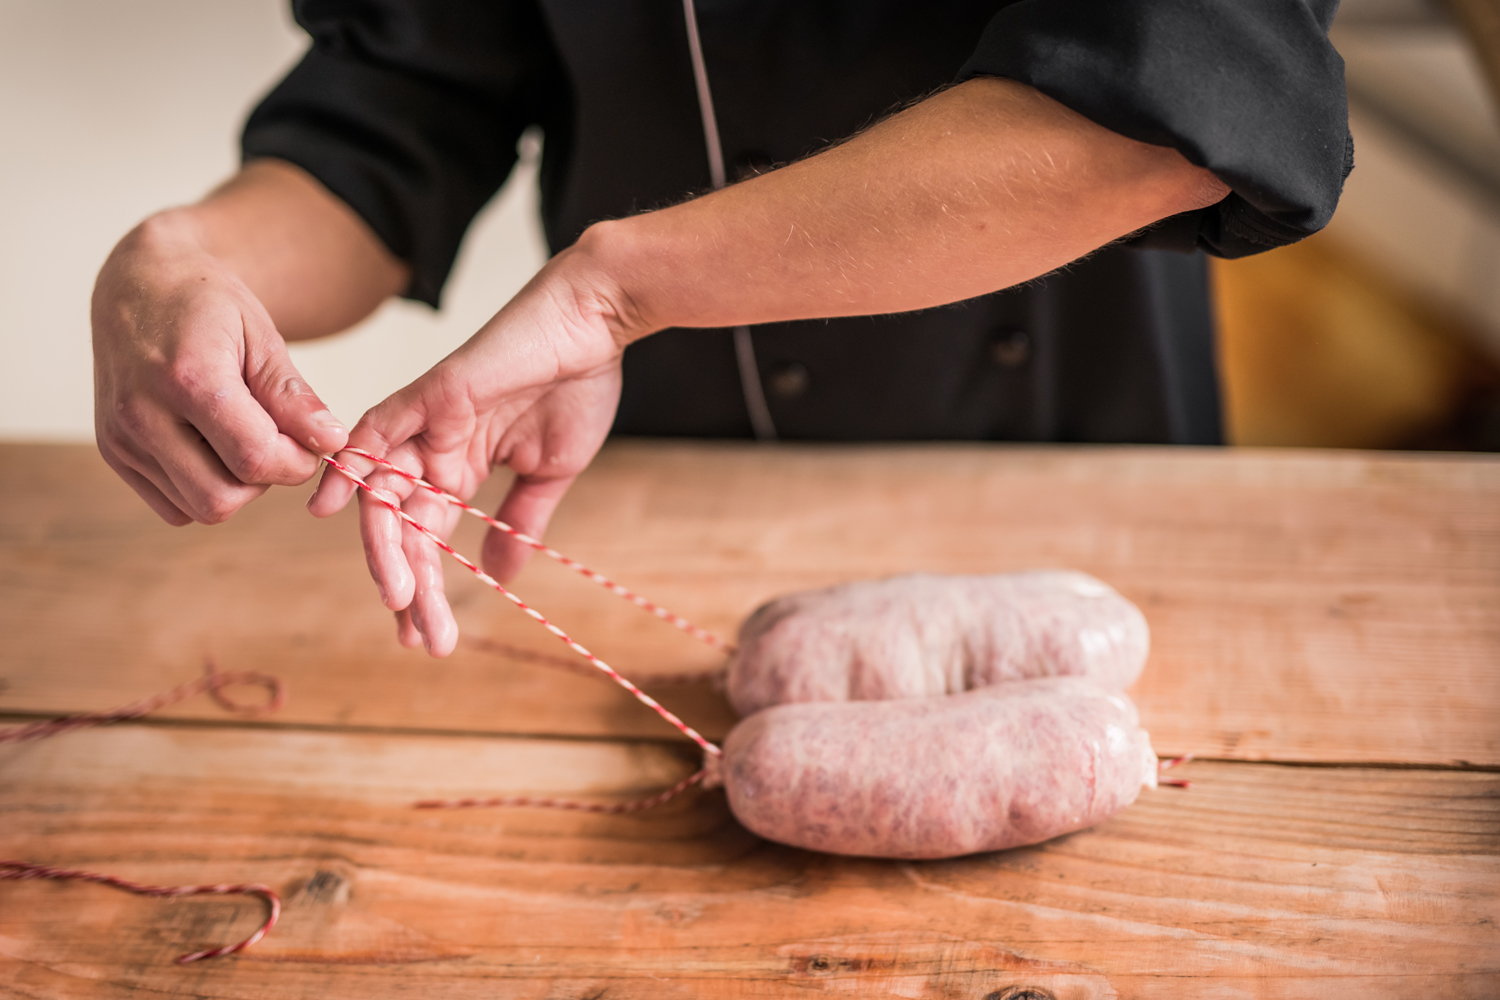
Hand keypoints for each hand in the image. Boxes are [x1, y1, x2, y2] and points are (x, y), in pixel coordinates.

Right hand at [92, 211, 347, 524]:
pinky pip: (174, 508)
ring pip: (199, 509)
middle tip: (278, 440)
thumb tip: (332, 441)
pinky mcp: (113, 454)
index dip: (299, 462)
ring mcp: (121, 438)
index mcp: (186, 377)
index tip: (313, 439)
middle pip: (224, 498)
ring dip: (236, 486)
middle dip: (266, 479)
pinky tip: (212, 447)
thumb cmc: (206, 304)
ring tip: (242, 437)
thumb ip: (293, 396)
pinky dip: (204, 489)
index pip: (256, 458)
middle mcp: (142, 413)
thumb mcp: (261, 336)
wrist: (138, 284)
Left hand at [307, 241, 633, 655]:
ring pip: (385, 495)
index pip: (429, 539)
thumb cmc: (578, 386)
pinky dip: (350, 465)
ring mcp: (426, 424)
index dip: (427, 589)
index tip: (429, 640)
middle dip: (411, 587)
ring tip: (399, 599)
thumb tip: (498, 577)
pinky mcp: (429, 395)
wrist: (596, 325)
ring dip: (386, 549)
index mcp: (460, 469)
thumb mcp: (550, 472)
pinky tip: (331, 508)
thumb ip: (519, 524)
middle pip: (403, 529)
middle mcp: (432, 450)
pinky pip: (374, 431)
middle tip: (420, 638)